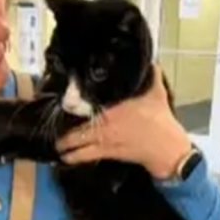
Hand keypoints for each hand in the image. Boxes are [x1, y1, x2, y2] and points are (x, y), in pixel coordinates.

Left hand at [54, 65, 192, 178]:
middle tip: (54, 130)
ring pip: (77, 144)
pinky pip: (85, 157)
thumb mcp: (156, 93)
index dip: (72, 105)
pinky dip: (74, 157)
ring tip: (57, 145)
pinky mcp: (107, 154)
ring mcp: (104, 141)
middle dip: (63, 131)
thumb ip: (151, 76)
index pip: (86, 106)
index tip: (63, 103)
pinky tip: (66, 158)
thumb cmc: (160, 120)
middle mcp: (104, 126)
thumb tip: (150, 61)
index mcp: (112, 110)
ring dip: (65, 146)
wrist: (166, 147)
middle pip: (76, 129)